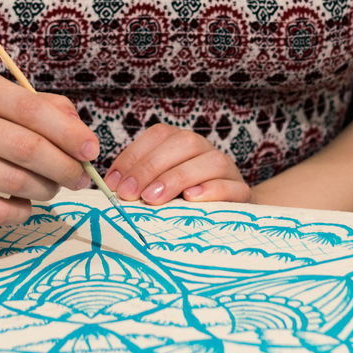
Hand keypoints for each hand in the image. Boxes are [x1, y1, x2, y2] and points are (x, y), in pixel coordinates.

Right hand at [0, 66, 99, 223]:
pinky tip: (24, 204)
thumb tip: (80, 132)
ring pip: (14, 181)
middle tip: (80, 177)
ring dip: (45, 189)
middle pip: (26, 148)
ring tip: (52, 187)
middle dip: (64, 166)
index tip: (91, 149)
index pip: (31, 109)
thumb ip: (41, 107)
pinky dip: (20, 211)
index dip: (68, 132)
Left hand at [103, 124, 250, 204]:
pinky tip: (191, 200)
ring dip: (177, 178)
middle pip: (182, 143)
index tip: (113, 183)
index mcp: (182, 143)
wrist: (229, 218)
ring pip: (209, 161)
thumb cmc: (184, 202)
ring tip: (153, 198)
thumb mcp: (160, 188)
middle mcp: (204, 149)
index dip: (133, 156)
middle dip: (151, 167)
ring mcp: (227, 169)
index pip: (159, 135)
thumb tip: (111, 188)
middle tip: (130, 193)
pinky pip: (231, 186)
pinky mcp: (242, 192)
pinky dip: (211, 190)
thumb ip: (140, 183)